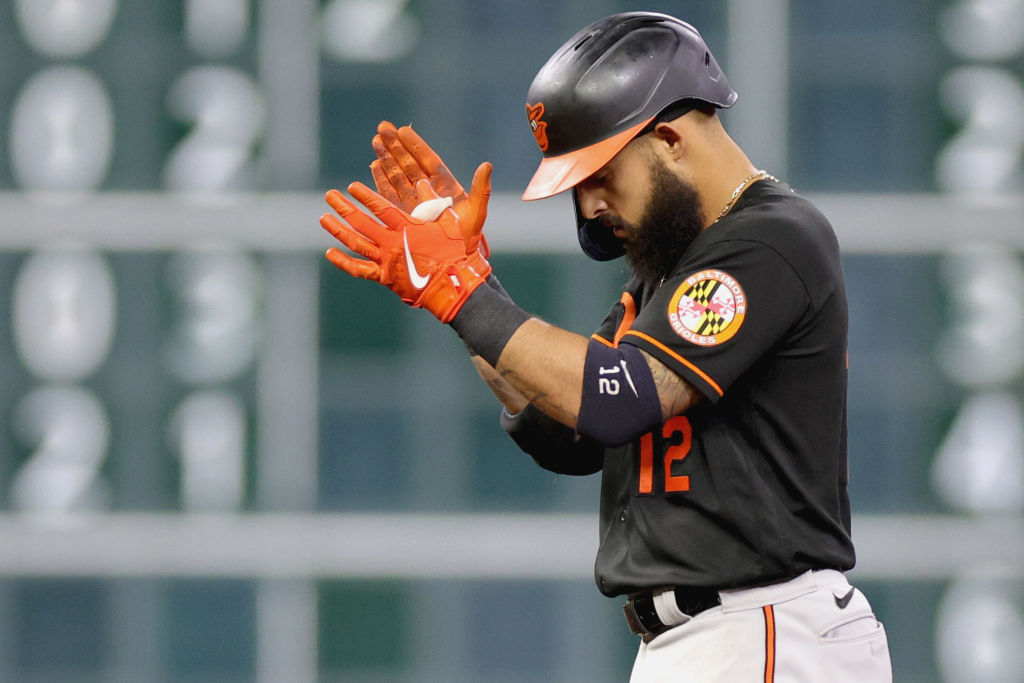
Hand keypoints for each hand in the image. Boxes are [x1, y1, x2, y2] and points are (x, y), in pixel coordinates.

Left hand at [320, 163, 492, 322]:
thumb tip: (443, 177)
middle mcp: (392, 243)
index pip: (381, 208)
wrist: (453, 286)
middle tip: (329, 196)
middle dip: (344, 208)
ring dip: (338, 230)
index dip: (365, 196)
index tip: (351, 187)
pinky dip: (343, 262)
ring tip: (324, 218)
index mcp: (408, 228)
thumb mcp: (458, 222)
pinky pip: (359, 269)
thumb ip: (448, 199)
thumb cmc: (457, 254)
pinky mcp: (384, 277)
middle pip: (362, 223)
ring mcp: (386, 261)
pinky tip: (329, 253)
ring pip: (356, 243)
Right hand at [370, 121, 489, 256]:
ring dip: (386, 158)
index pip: (428, 161)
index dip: (415, 145)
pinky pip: (389, 194)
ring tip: (375, 140)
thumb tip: (487, 165)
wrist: (455, 263)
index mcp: (444, 187)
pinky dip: (381, 180)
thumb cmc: (468, 238)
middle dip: (395, 146)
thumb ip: (481, 188)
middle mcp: (427, 192)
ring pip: (397, 175)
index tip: (402, 130)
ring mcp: (413, 202)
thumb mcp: (476, 211)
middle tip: (382, 127)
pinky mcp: (401, 215)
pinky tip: (373, 165)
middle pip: (409, 164)